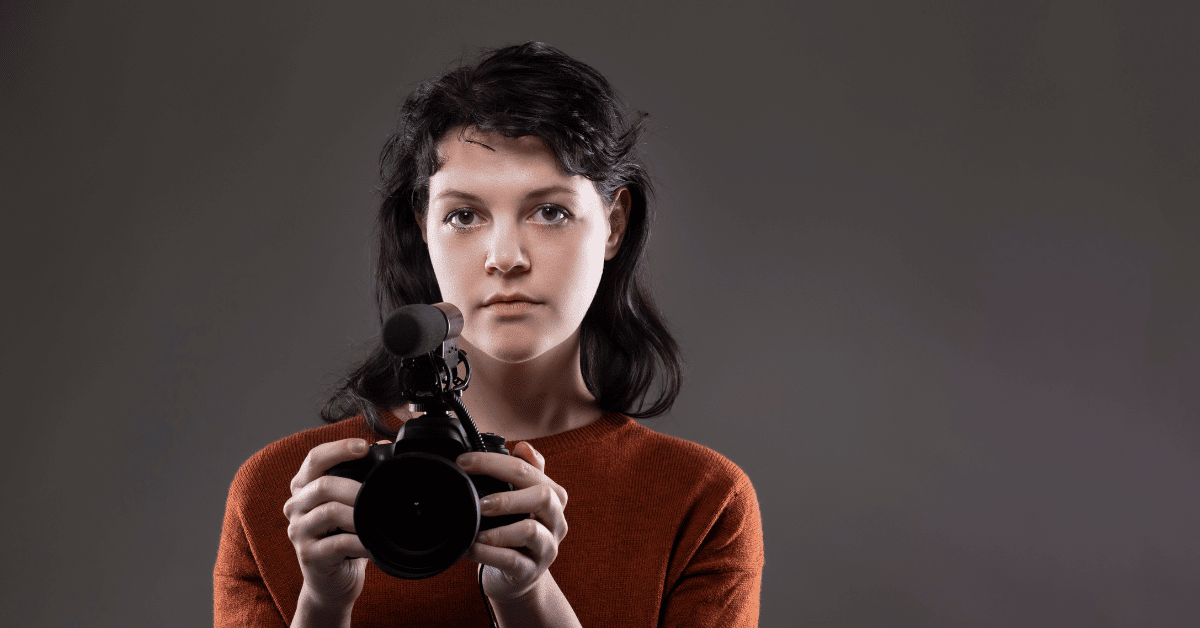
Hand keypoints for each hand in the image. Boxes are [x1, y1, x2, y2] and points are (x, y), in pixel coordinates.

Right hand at [283, 438, 377, 619]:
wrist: (332, 582)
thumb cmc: (344, 537)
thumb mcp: (350, 505)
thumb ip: (360, 477)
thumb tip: (386, 446)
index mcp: (303, 488)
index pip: (315, 458)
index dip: (338, 449)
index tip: (364, 446)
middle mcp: (295, 506)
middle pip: (322, 485)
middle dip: (356, 487)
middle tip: (381, 493)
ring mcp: (298, 532)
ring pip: (329, 512)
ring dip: (359, 514)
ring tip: (378, 518)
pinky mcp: (308, 555)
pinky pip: (338, 543)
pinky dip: (360, 541)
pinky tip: (373, 543)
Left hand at [459, 442, 568, 601]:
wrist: (520, 576)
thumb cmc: (517, 531)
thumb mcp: (524, 499)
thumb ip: (526, 471)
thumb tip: (523, 446)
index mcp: (553, 496)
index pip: (529, 470)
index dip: (495, 463)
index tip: (464, 462)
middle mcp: (556, 520)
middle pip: (542, 496)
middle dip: (508, 495)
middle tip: (480, 502)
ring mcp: (546, 548)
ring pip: (531, 531)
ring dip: (499, 529)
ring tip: (476, 530)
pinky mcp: (531, 572)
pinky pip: (512, 561)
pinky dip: (489, 553)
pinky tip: (472, 548)